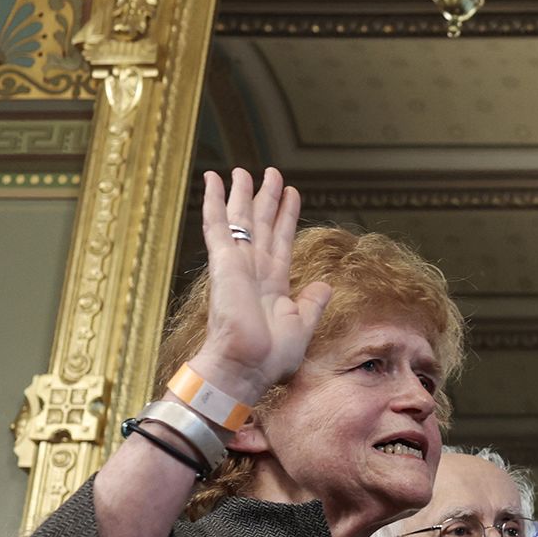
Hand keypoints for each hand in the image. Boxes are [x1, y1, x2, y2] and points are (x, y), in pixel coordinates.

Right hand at [192, 167, 330, 398]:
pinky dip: (214, 201)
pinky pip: (218, 225)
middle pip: (262, 225)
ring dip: (242, 193)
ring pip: (241, 219)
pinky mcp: (223, 262)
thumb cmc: (271, 358)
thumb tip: (324, 286)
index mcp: (273, 285)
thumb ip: (312, 303)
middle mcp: (255, 270)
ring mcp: (237, 264)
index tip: (291, 194)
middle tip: (270, 173)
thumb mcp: (301, 326)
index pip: (281, 241)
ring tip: (244, 170)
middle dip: (266, 199)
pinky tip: (213, 179)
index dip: (286, 217)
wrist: (247, 366)